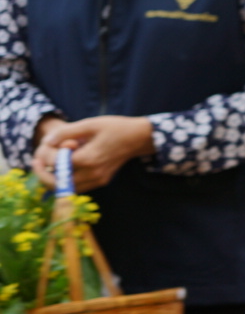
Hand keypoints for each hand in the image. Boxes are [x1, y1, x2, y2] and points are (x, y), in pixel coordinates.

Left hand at [34, 116, 154, 191]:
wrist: (139, 138)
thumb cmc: (116, 127)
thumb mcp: (90, 124)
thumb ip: (66, 132)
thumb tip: (47, 141)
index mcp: (89, 159)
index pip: (57, 163)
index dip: (46, 153)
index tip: (46, 143)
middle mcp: (92, 173)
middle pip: (58, 183)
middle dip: (43, 173)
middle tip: (36, 162)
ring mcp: (98, 179)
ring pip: (66, 188)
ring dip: (54, 178)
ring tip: (47, 165)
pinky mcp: (101, 181)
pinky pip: (77, 187)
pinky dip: (67, 180)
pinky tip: (65, 167)